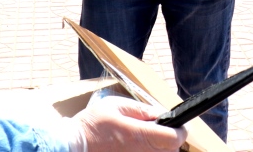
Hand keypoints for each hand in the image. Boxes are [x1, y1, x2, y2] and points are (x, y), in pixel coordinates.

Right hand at [72, 96, 186, 151]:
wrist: (72, 147)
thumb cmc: (91, 125)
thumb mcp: (116, 105)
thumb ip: (141, 109)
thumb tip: (160, 112)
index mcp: (140, 135)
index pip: (176, 138)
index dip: (180, 129)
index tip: (176, 124)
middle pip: (171, 150)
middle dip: (169, 139)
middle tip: (157, 130)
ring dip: (158, 148)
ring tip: (144, 140)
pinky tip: (134, 148)